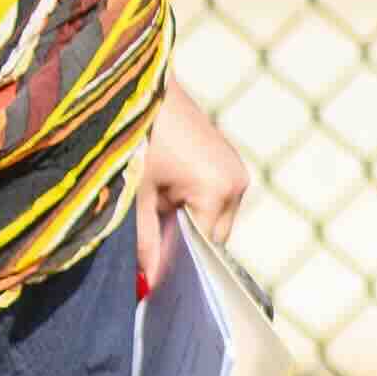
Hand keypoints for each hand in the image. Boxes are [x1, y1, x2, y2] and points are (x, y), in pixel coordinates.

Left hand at [134, 85, 248, 284]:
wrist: (146, 92)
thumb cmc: (138, 142)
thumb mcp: (137, 196)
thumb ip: (146, 241)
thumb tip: (149, 283)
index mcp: (217, 192)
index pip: (208, 246)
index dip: (183, 254)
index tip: (158, 256)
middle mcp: (237, 183)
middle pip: (218, 232)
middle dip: (189, 234)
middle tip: (155, 223)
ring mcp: (238, 170)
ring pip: (220, 214)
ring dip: (194, 215)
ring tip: (161, 196)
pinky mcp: (232, 160)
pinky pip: (221, 195)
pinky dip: (200, 198)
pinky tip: (172, 183)